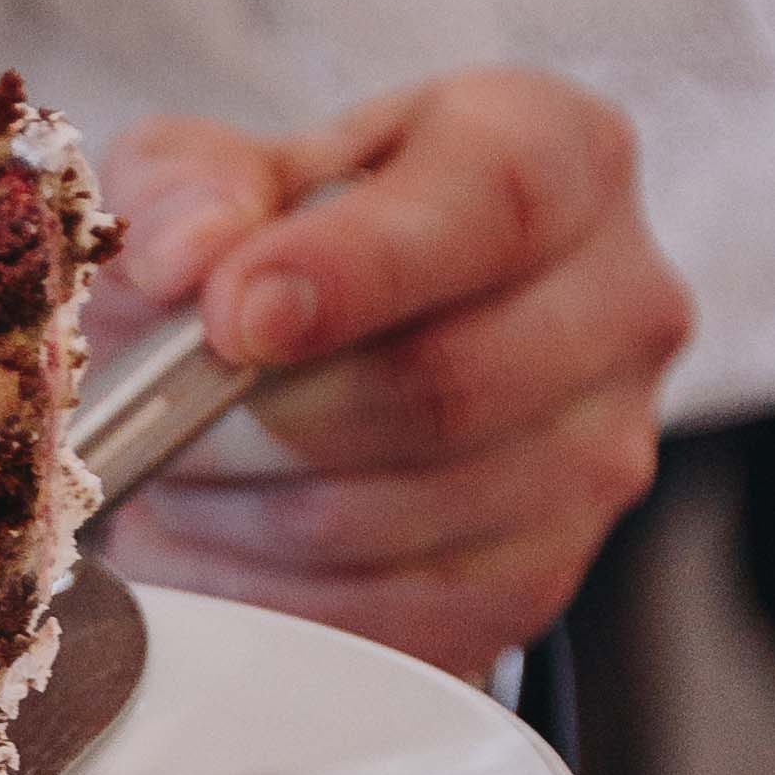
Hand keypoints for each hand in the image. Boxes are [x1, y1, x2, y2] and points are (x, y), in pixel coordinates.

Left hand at [96, 73, 691, 675]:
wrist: (325, 351)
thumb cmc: (283, 240)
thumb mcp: (220, 171)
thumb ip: (191, 186)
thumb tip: (190, 254)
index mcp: (557, 156)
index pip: (492, 205)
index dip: (353, 267)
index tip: (231, 315)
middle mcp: (615, 305)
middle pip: (438, 386)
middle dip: (255, 409)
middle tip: (158, 403)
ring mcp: (596, 457)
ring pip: (388, 516)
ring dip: (239, 504)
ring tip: (181, 462)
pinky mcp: (540, 582)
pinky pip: (382, 618)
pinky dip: (265, 587)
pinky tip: (224, 531)